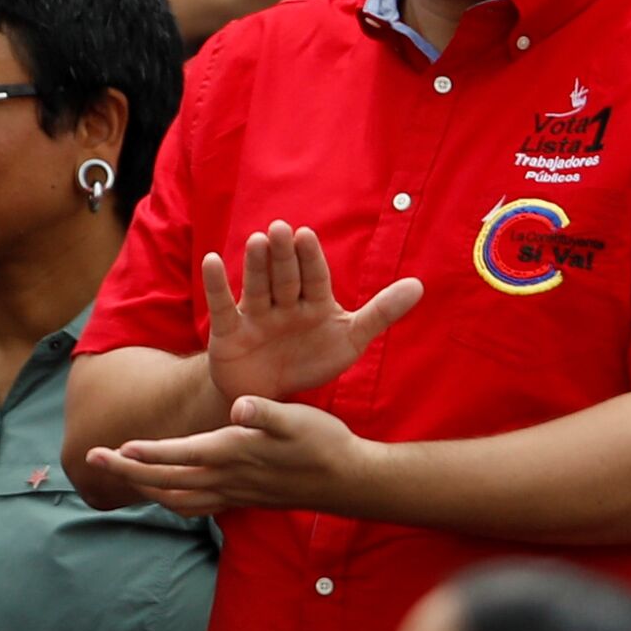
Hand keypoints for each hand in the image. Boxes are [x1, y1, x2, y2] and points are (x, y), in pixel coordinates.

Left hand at [87, 396, 373, 517]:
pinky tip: (166, 493)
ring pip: (175, 498)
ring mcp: (233, 493)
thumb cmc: (323, 442)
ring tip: (120, 474)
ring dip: (143, 487)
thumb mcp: (298, 418)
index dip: (146, 452)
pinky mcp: (241, 499)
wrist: (346, 480)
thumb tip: (241, 407)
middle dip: (127, 471)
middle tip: (92, 459)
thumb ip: (267, 412)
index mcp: (234, 452)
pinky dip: (170, 501)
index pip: (179, 455)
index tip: (114, 447)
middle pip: (165, 480)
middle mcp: (227, 477)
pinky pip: (194, 506)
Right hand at [202, 221, 422, 403]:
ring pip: (258, 286)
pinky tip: (211, 260)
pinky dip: (216, 285)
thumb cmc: (311, 361)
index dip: (310, 258)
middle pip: (286, 276)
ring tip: (257, 240)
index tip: (307, 235)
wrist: (271, 401)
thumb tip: (419, 285)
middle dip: (285, 255)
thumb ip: (381, 312)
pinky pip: (223, 306)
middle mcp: (285, 303)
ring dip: (257, 265)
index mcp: (315, 302)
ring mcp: (256, 315)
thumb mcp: (350, 340)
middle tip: (282, 229)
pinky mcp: (230, 331)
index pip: (315, 277)